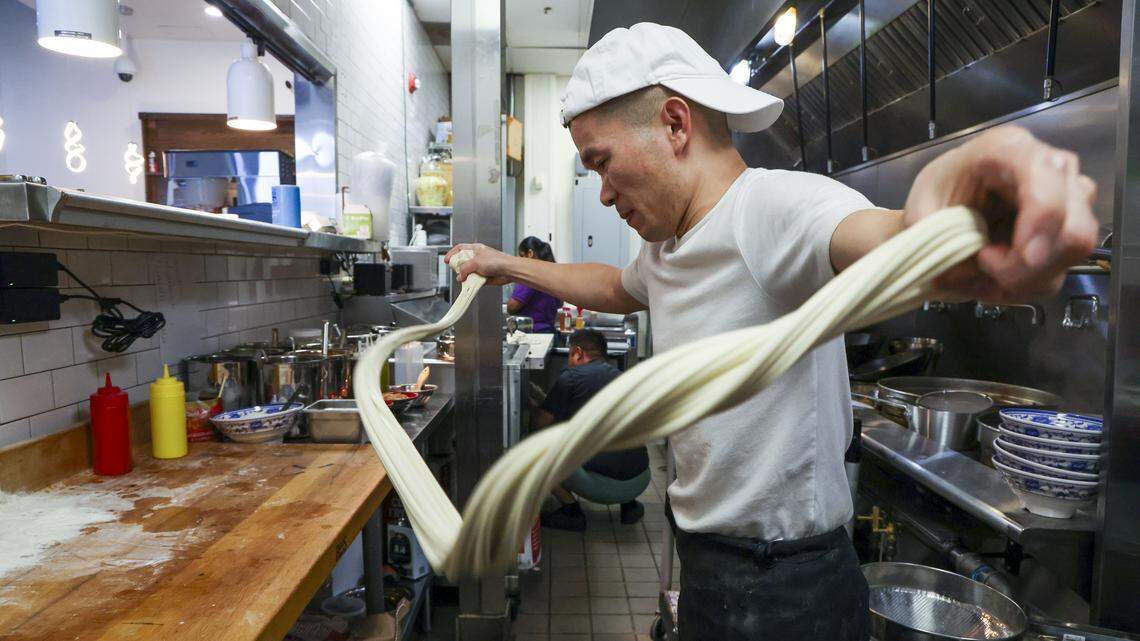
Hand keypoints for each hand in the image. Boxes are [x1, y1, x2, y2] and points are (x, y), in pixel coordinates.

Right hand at [444, 243, 514, 285]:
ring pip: (467, 272)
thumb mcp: (475, 262)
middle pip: (462, 262)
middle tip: (456, 271)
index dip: (452, 254)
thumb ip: (464, 269)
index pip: (459, 249)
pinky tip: (470, 283)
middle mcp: (477, 258)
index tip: (447, 260)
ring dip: (465, 276)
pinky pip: (473, 280)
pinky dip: (470, 283)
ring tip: (464, 278)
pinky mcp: (483, 277)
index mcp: (475, 249)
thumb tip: (460, 276)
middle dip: (458, 267)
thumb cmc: (497, 261)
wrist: (508, 271)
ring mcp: (480, 267)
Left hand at [903, 125, 1097, 302]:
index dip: (1041, 225)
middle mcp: (1051, 167)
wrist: (942, 206)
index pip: (1046, 183)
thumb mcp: (920, 211)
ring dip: (1026, 279)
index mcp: (1008, 149)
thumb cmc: (935, 196)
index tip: (1023, 258)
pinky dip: (1026, 285)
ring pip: (1073, 252)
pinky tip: (996, 281)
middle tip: (982, 268)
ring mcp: (1068, 196)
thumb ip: (940, 238)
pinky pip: (1062, 268)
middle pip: (1072, 228)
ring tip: (984, 278)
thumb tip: (970, 266)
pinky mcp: (1069, 226)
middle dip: (1027, 266)